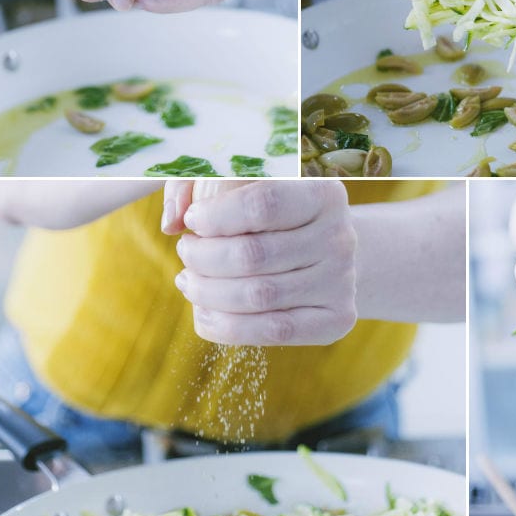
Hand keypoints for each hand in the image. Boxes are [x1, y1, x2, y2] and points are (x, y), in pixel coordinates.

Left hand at [162, 181, 357, 345]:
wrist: (327, 253)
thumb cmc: (273, 213)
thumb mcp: (240, 184)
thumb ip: (197, 184)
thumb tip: (173, 221)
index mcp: (323, 193)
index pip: (262, 204)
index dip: (216, 216)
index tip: (192, 220)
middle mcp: (340, 236)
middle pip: (254, 255)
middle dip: (203, 257)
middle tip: (186, 251)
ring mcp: (343, 280)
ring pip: (258, 296)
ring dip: (207, 292)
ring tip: (189, 280)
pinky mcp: (337, 318)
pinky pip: (274, 331)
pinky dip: (226, 326)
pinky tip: (205, 312)